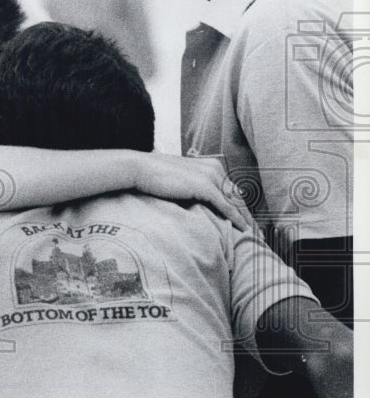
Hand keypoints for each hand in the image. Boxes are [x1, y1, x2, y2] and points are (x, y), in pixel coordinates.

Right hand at [132, 153, 253, 231]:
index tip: (247, 219)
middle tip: (256, 229)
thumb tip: (199, 199)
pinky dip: (235, 217)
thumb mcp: (181, 178)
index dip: (240, 205)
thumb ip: (194, 185)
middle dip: (246, 213)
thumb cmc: (156, 176)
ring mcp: (210, 176)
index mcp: (211, 164)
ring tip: (252, 233)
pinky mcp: (204, 186)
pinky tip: (241, 228)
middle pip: (237, 194)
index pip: (231, 188)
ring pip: (234, 201)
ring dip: (244, 217)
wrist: (141, 169)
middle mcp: (215, 168)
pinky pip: (225, 205)